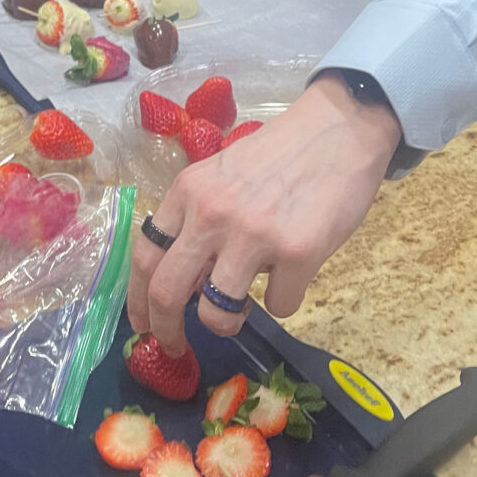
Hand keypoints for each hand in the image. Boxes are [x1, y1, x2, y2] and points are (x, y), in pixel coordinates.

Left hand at [127, 75, 399, 350]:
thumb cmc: (277, 157)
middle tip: (173, 347)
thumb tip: (180, 281)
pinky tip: (293, 273)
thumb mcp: (220, 175)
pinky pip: (278, 306)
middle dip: (165, 331)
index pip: (145, 255)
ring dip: (227, 323)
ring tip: (242, 307)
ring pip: (217, 313)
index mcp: (188, 192)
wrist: (337, 129)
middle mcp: (212, 213)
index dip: (138, 299)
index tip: (143, 324)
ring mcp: (254, 234)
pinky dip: (283, 299)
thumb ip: (196, 218)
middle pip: (167, 291)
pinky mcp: (297, 253)